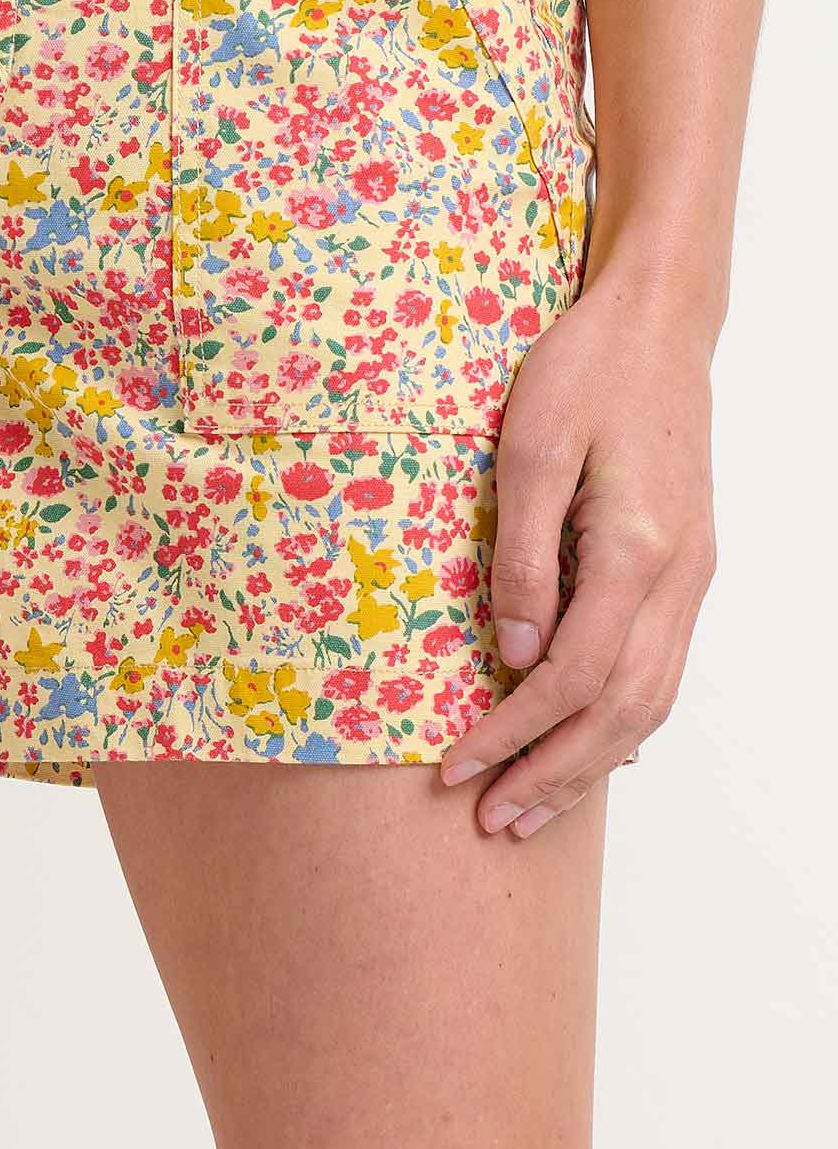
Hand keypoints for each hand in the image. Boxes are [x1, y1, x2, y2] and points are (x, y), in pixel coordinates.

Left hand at [438, 270, 718, 834]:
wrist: (655, 326)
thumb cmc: (584, 373)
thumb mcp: (530, 450)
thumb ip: (524, 556)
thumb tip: (514, 652)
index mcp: (636, 552)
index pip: (573, 678)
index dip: (513, 731)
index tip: (457, 765)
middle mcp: (678, 577)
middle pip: (621, 712)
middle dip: (554, 774)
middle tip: (492, 822)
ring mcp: (691, 575)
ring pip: (651, 699)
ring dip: (591, 762)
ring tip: (533, 809)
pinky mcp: (685, 564)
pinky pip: (660, 667)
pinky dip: (622, 720)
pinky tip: (589, 746)